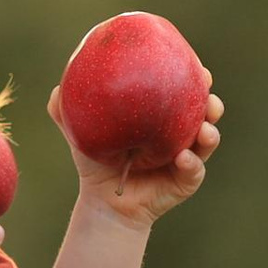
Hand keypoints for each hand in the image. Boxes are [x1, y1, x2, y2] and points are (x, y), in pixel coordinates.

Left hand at [49, 71, 223, 229]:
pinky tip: (182, 157)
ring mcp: (188, 156)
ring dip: (210, 130)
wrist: (103, 202)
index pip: (185, 89)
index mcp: (163, 115)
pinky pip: (194, 170)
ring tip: (203, 127)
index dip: (194, 76)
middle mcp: (180, 132)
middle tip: (206, 89)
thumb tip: (57, 91)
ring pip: (208, 139)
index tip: (196, 66)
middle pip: (206, 111)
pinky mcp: (187, 180)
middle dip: (209, 99)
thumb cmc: (96, 162)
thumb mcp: (83, 135)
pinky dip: (191, 163)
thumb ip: (67, 113)